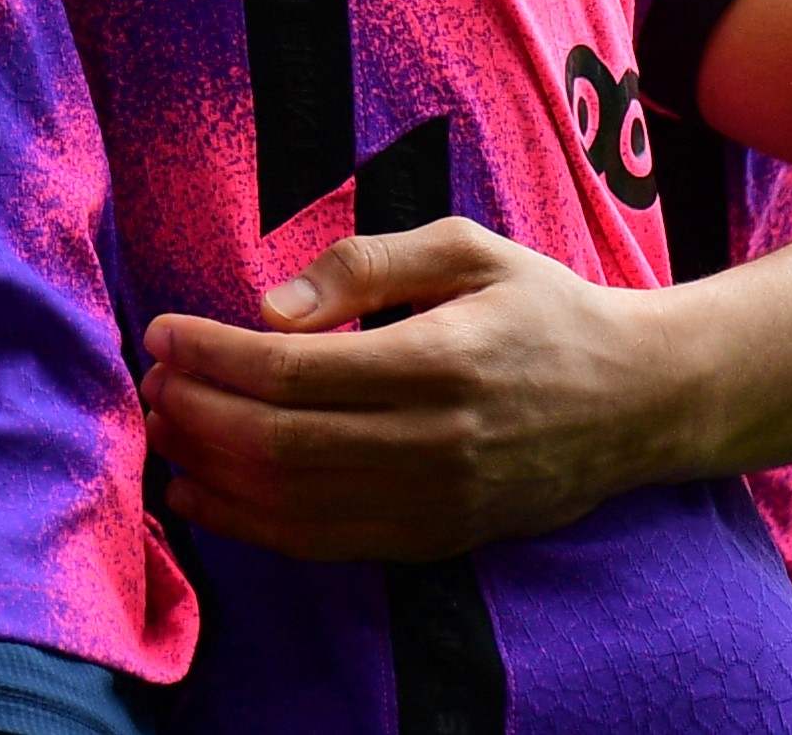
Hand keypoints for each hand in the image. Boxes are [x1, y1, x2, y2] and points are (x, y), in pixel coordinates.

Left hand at [140, 220, 691, 561]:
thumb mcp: (466, 248)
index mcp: (442, 360)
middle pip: (281, 443)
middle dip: (197, 413)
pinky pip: (327, 544)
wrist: (640, 399)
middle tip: (151, 381)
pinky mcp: (439, 539)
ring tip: (163, 430)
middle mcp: (440, 443)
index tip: (164, 333)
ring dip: (211, 470)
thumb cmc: (543, 307)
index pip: (295, 372)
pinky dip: (252, 527)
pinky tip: (202, 496)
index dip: (213, 357)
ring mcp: (440, 503)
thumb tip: (272, 307)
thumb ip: (366, 264)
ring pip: (295, 503)